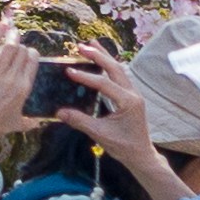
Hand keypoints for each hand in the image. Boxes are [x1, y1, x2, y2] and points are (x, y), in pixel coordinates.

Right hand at [48, 50, 166, 179]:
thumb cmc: (123, 146)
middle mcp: (133, 93)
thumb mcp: (100, 134)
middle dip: (98, 56)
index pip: (105, 84)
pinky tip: (100, 62)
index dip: (86, 77)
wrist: (140, 154)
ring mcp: (133, 93)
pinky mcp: (130, 96)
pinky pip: (119, 76)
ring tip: (90, 44)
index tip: (69, 71)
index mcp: (128, 101)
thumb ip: (80, 121)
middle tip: (81, 46)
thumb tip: (59, 112)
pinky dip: (108, 67)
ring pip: (118, 70)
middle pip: (115, 68)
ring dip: (104, 57)